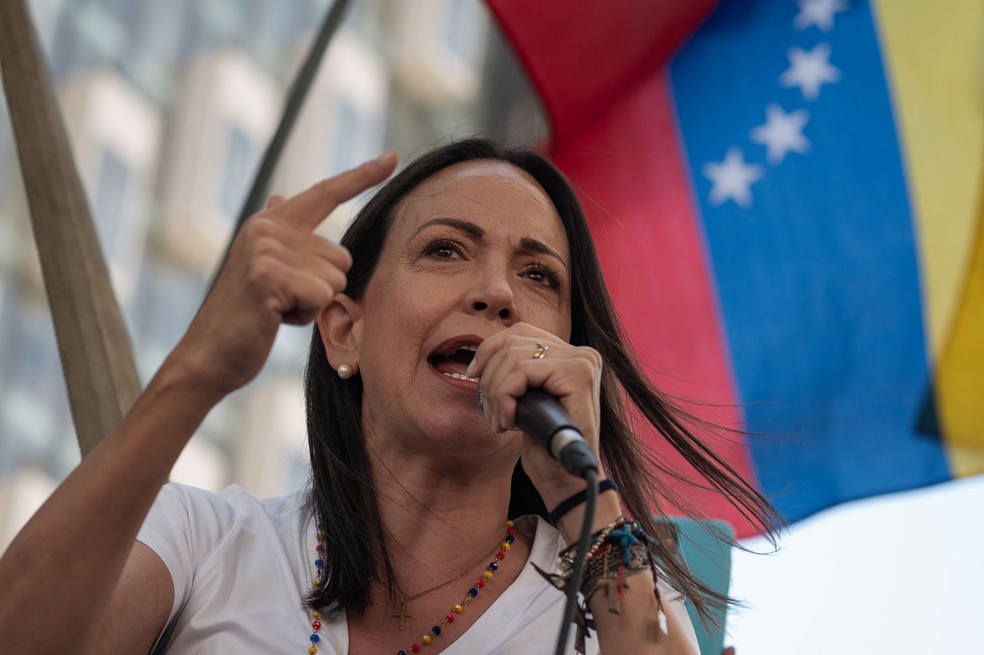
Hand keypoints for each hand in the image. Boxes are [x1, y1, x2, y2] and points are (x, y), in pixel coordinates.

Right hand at [169, 152, 397, 397]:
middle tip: (282, 302)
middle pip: (342, 257)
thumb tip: (280, 197)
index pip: (325, 193)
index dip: (361, 176)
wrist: (209, 355)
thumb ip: (280, 235)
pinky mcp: (267, 275)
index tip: (392, 158)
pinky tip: (274, 319)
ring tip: (276, 309)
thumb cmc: (246, 318)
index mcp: (270, 224)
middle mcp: (267, 228)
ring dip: (313, 305)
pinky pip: (322, 296)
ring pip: (335, 279)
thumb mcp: (264, 268)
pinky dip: (305, 316)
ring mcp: (265, 249)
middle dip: (322, 289)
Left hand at [466, 323, 605, 505]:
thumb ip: (519, 373)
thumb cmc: (546, 447)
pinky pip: (521, 371)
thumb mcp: (528, 400)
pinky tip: (509, 422)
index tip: (473, 375)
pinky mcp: (577, 374)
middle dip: (490, 377)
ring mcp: (583, 361)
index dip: (489, 349)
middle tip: (490, 413)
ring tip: (500, 421)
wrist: (567, 480)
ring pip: (513, 355)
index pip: (521, 332)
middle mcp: (583, 353)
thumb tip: (484, 352)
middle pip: (514, 340)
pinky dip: (505, 396)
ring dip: (495, 392)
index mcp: (573, 355)